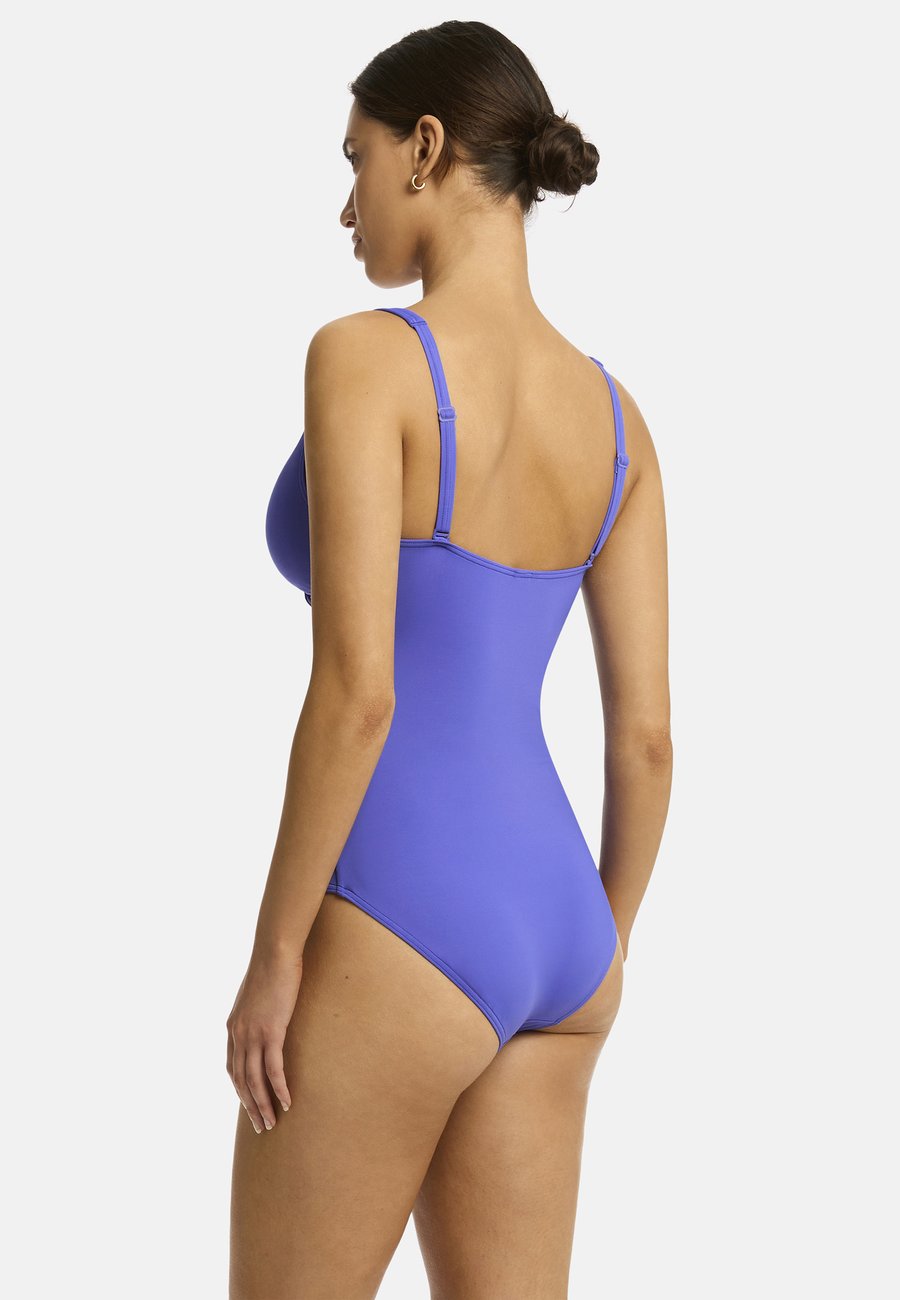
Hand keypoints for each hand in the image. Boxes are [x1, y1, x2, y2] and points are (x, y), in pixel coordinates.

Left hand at [226, 949, 302, 1132]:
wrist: (274, 953)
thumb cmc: (270, 969)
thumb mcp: (256, 996)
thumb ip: (256, 1013)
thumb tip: (265, 1019)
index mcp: (233, 1028)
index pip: (232, 1068)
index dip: (240, 1090)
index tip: (250, 1105)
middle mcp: (238, 1035)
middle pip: (240, 1080)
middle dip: (250, 1105)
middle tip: (260, 1125)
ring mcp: (253, 1035)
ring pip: (254, 1080)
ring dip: (262, 1105)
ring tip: (271, 1123)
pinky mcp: (271, 1032)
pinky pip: (273, 1069)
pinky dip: (279, 1089)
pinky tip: (286, 1103)